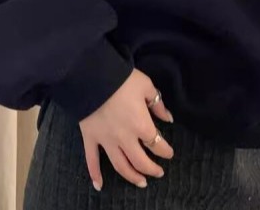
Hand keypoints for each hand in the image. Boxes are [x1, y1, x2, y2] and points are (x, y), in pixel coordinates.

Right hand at [79, 68, 173, 190]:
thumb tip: (168, 118)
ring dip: (132, 176)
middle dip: (151, 169)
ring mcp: (106, 140)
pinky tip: (99, 185)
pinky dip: (95, 174)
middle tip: (158, 173)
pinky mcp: (90, 138)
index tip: (169, 153)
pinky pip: (92, 160)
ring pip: (120, 166)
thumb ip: (157, 103)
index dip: (165, 151)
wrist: (92, 75)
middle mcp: (125, 138)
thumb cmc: (122, 78)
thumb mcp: (145, 85)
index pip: (157, 144)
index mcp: (141, 124)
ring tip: (141, 182)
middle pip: (140, 161)